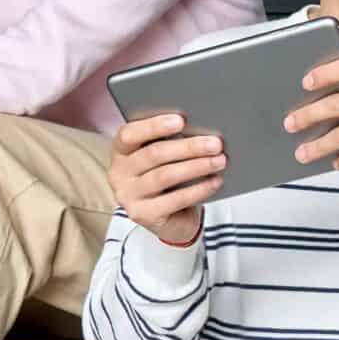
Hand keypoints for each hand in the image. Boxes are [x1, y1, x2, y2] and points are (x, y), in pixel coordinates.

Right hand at [108, 113, 224, 246]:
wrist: (172, 218)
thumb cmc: (170, 180)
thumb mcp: (166, 158)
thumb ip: (172, 142)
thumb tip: (201, 131)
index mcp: (121, 151)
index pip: (129, 134)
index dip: (154, 126)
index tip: (180, 120)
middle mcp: (119, 173)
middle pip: (153, 154)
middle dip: (188, 147)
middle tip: (215, 143)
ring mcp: (128, 196)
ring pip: (165, 176)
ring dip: (196, 166)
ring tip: (219, 160)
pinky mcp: (142, 215)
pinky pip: (175, 200)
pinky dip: (199, 189)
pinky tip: (215, 181)